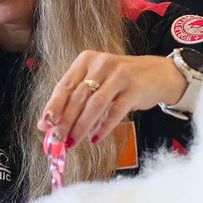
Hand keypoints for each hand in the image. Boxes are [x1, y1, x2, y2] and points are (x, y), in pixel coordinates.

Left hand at [39, 52, 185, 147]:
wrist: (158, 74)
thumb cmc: (121, 80)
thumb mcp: (97, 82)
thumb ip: (74, 99)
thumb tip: (47, 124)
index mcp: (86, 60)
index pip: (64, 85)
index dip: (53, 106)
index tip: (44, 125)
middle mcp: (102, 64)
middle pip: (78, 96)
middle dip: (64, 121)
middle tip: (56, 140)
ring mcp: (119, 76)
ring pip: (94, 104)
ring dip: (80, 126)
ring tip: (72, 142)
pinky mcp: (134, 89)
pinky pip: (115, 112)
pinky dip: (103, 127)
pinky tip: (95, 138)